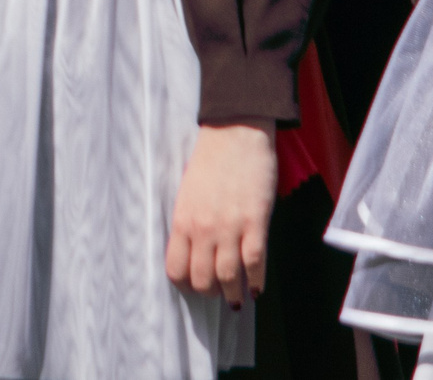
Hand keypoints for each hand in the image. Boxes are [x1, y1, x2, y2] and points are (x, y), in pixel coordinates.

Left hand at [166, 121, 275, 307]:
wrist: (234, 134)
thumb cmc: (210, 161)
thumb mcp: (188, 193)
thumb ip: (189, 222)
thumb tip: (193, 251)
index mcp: (181, 220)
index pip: (175, 267)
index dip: (184, 283)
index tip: (193, 286)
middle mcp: (202, 228)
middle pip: (202, 278)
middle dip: (209, 293)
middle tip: (217, 294)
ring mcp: (229, 227)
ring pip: (228, 277)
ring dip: (233, 294)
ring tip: (237, 299)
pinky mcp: (255, 222)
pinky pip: (255, 262)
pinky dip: (256, 281)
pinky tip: (257, 289)